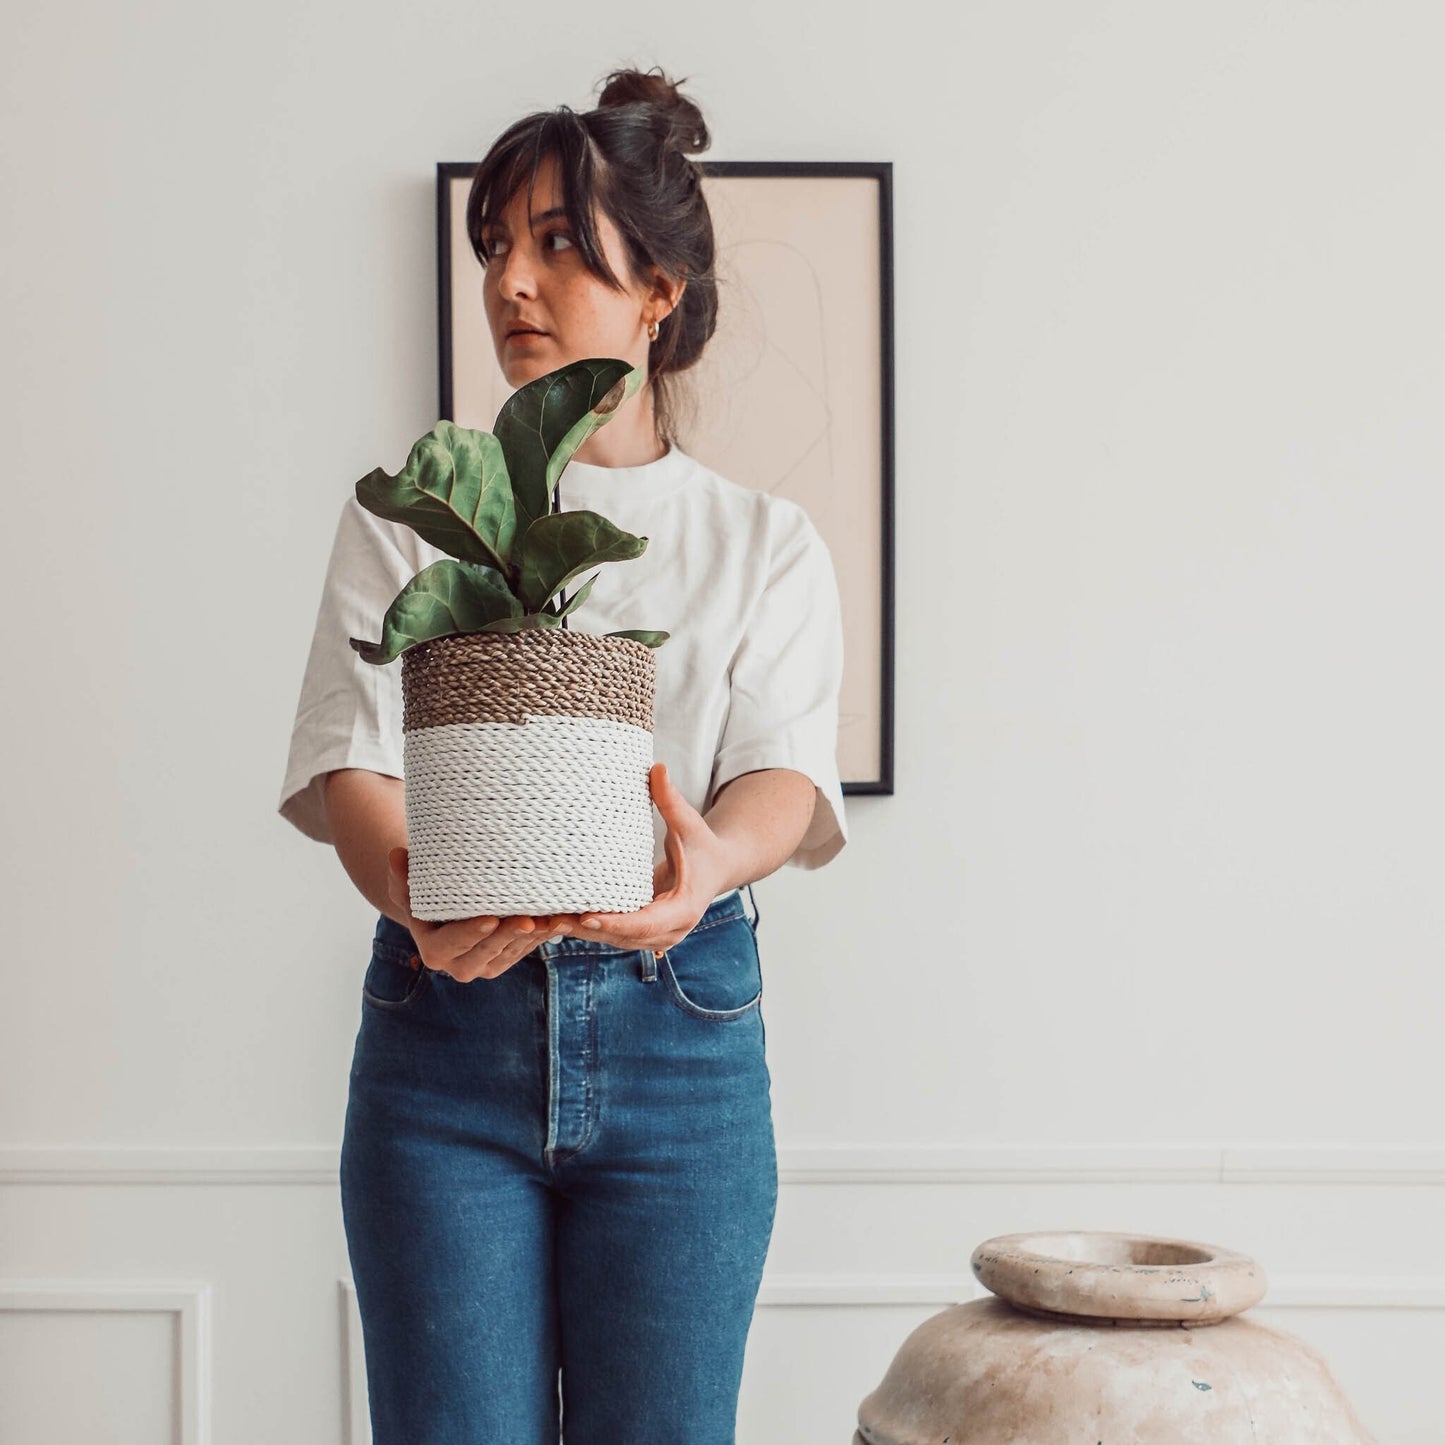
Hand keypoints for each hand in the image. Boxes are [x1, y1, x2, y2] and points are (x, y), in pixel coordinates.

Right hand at [386, 848, 564, 981]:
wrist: (444, 907)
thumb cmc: (425, 892)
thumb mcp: (410, 886)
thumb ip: (403, 877)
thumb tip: (396, 855)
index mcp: (435, 952)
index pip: (452, 944)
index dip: (471, 933)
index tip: (489, 918)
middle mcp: (463, 965)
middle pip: (489, 951)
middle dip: (510, 936)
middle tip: (529, 919)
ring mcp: (490, 964)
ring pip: (515, 951)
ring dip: (536, 935)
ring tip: (554, 917)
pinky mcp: (511, 957)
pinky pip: (531, 947)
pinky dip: (547, 932)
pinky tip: (564, 917)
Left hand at [546, 762, 734, 954]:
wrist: (716, 868)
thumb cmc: (701, 845)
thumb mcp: (688, 824)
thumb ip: (670, 800)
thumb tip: (657, 768)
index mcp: (684, 909)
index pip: (646, 923)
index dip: (616, 922)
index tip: (587, 916)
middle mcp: (669, 931)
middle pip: (622, 937)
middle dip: (586, 930)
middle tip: (549, 920)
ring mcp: (655, 936)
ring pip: (612, 940)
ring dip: (578, 933)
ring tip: (543, 922)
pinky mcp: (641, 932)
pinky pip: (610, 934)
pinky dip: (584, 929)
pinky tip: (554, 921)